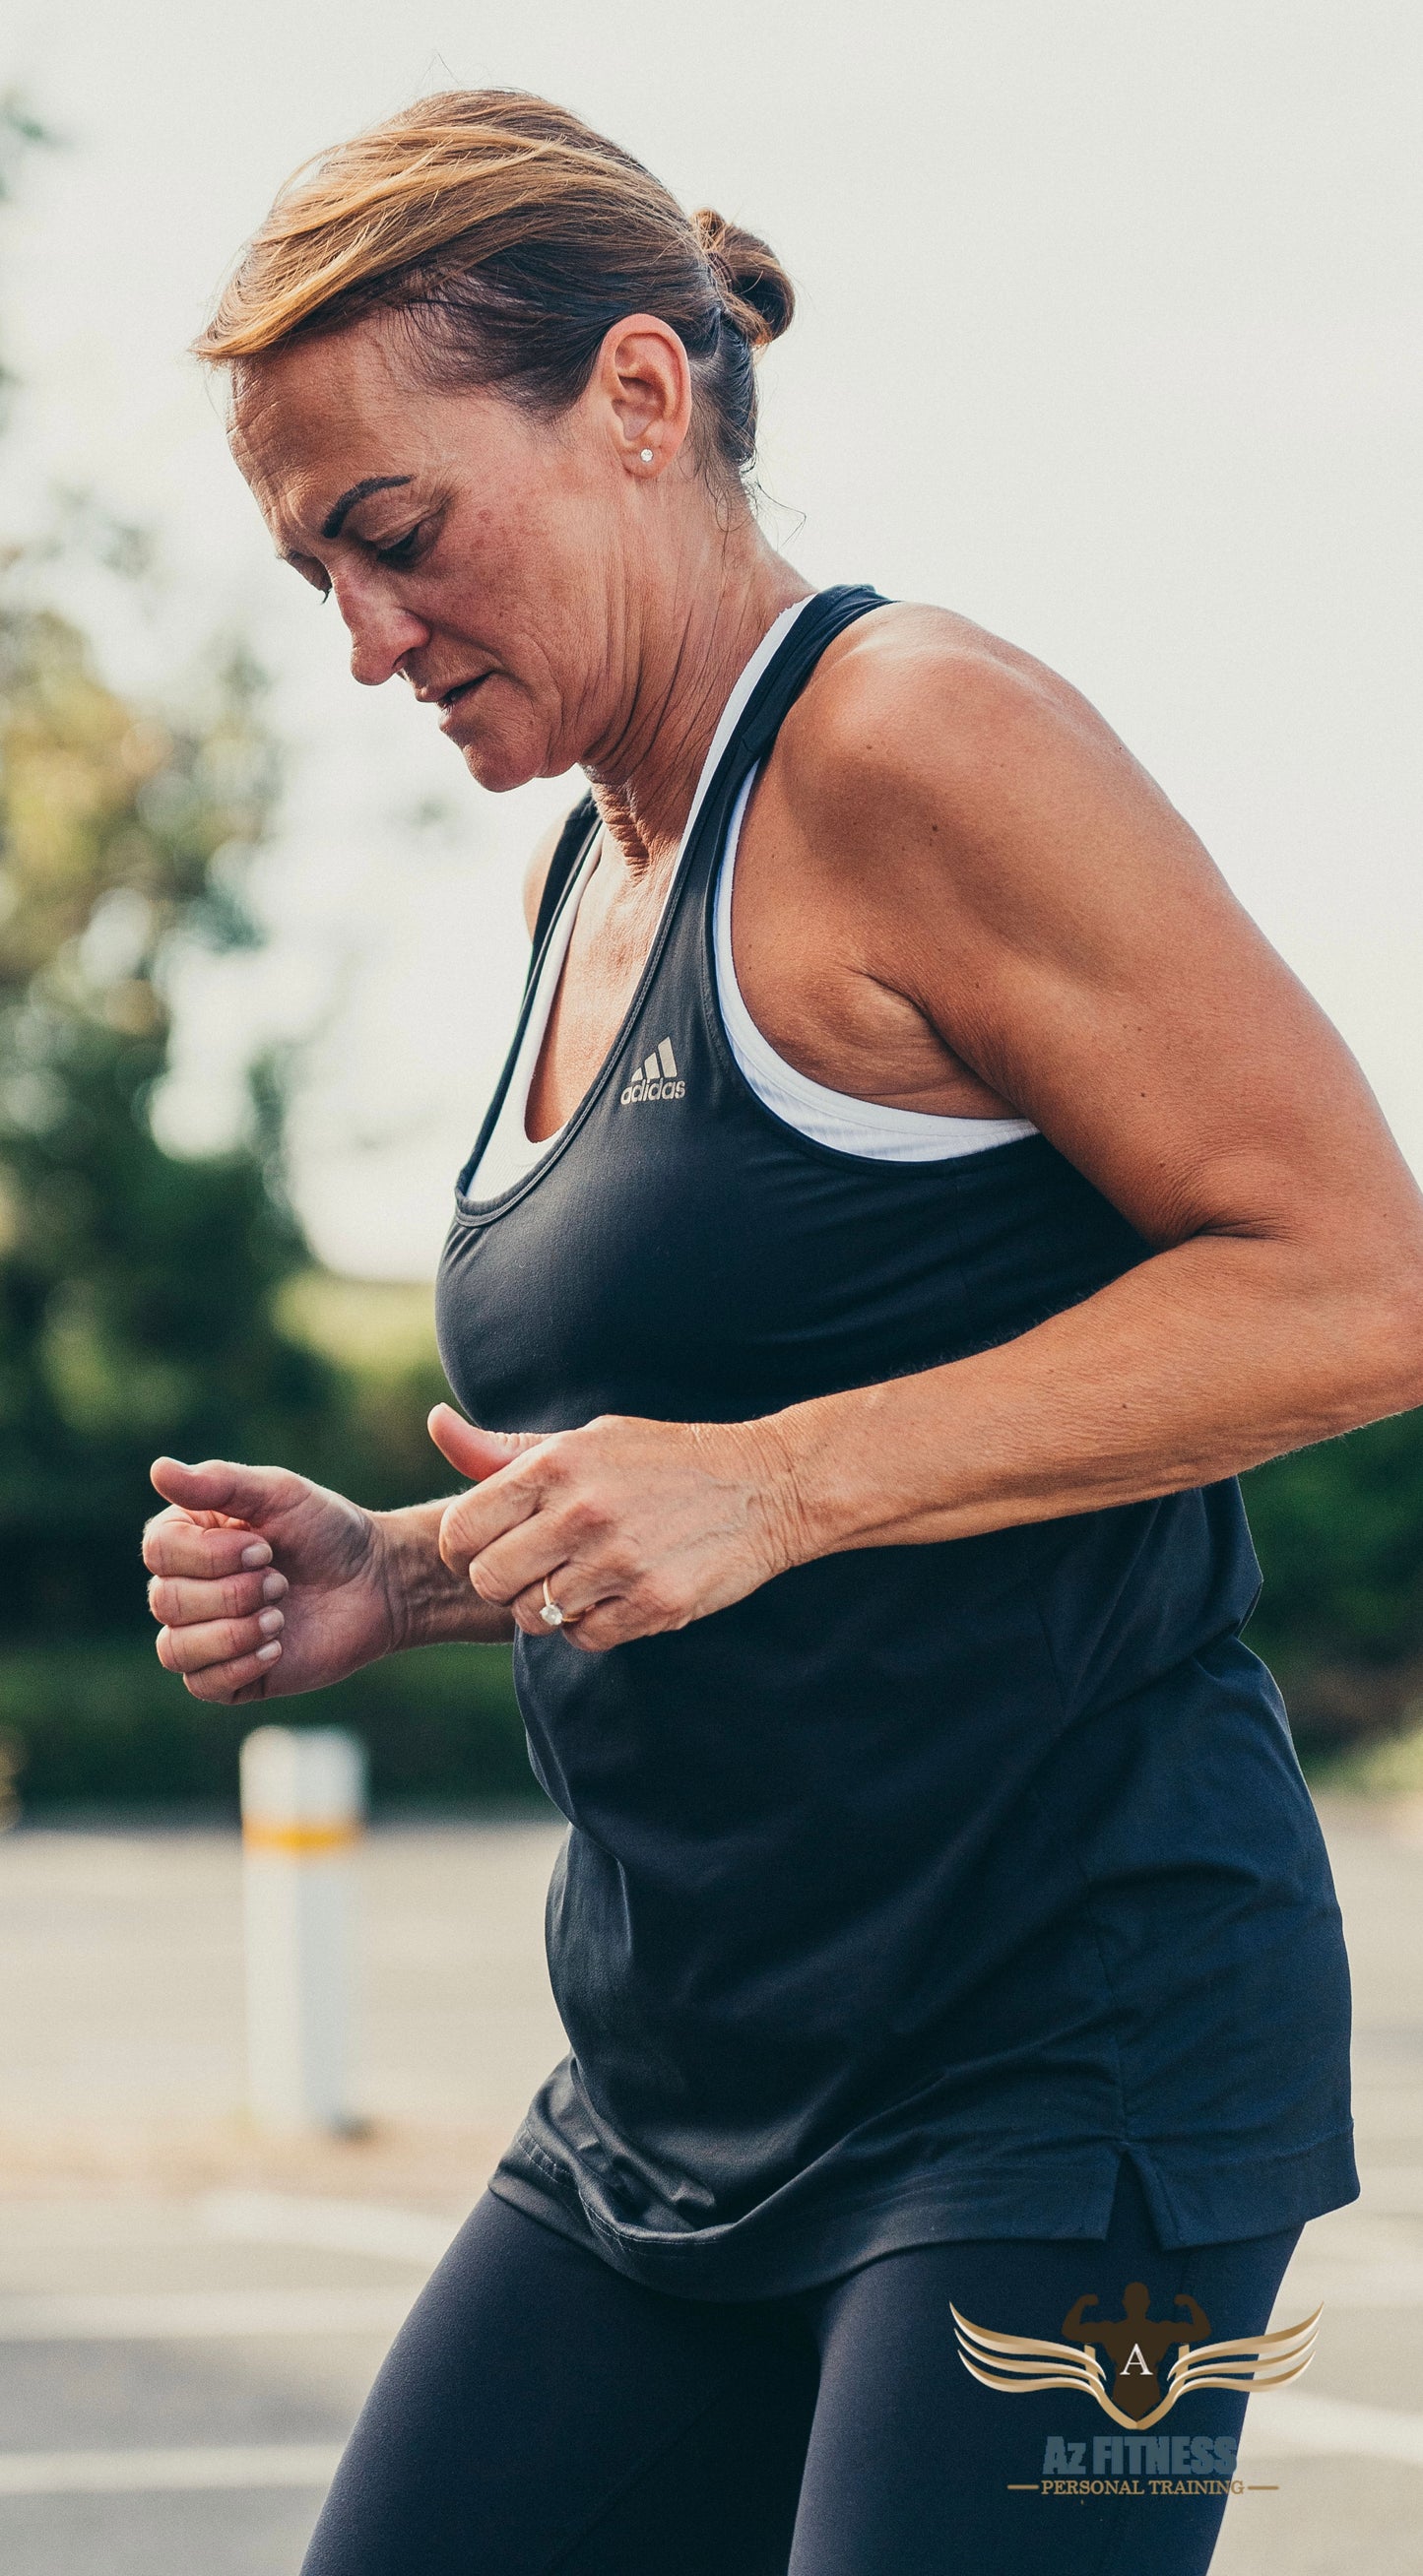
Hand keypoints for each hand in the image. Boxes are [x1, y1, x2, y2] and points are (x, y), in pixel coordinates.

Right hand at [143, 1458, 397, 1704]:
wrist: (378, 1582)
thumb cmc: (326, 1530)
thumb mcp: (278, 1493)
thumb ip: (218, 1483)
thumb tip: (158, 1469)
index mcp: (187, 1539)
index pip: (159, 1551)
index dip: (210, 1555)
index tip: (265, 1547)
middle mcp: (186, 1587)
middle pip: (166, 1601)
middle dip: (233, 1593)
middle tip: (282, 1581)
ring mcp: (204, 1636)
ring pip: (175, 1649)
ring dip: (233, 1632)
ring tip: (280, 1617)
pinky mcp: (229, 1677)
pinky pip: (202, 1685)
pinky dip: (241, 1665)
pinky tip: (278, 1645)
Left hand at [426, 1405, 800, 1653]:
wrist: (764, 1485)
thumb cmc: (660, 1460)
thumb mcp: (583, 1441)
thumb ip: (504, 1451)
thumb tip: (435, 1425)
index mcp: (556, 1465)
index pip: (459, 1530)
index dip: (463, 1548)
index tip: (488, 1547)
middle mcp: (582, 1512)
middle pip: (489, 1581)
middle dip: (503, 1582)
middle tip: (534, 1569)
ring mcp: (619, 1561)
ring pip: (534, 1615)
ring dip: (549, 1606)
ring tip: (581, 1578)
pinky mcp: (654, 1604)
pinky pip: (584, 1638)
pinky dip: (592, 1625)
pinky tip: (617, 1594)